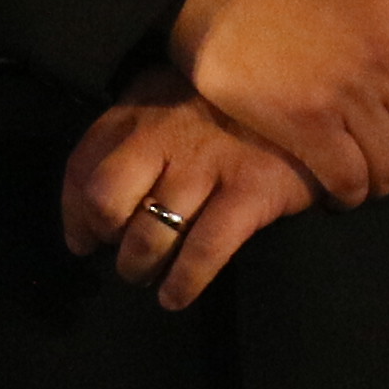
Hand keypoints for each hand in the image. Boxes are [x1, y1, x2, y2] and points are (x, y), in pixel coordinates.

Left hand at [57, 89, 320, 308]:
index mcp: (142, 111)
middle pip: (104, 199)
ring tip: (148, 276)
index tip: (84, 238)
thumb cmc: (235, 106)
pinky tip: (175, 295)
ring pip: (149, 234)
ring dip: (139, 266)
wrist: (315, 93)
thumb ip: (132, 133)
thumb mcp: (175, 98)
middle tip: (120, 251)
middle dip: (104, 236)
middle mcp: (165, 136)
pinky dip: (183, 282)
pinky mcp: (249, 191)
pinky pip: (203, 251)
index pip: (82, 165)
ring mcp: (207, 165)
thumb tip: (90, 201)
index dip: (74, 213)